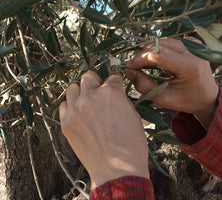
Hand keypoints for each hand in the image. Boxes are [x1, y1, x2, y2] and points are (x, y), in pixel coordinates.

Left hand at [59, 71, 148, 188]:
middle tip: (99, 91)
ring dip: (81, 92)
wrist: (117, 170)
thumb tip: (114, 95)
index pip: (112, 77)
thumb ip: (121, 100)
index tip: (115, 85)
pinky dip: (71, 106)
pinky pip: (64, 105)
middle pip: (88, 76)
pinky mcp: (66, 122)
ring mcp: (76, 109)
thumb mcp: (133, 115)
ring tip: (86, 102)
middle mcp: (91, 96)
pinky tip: (78, 114)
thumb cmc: (131, 144)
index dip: (115, 81)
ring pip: (72, 87)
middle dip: (96, 82)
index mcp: (111, 93)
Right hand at [125, 38, 218, 128]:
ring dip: (149, 51)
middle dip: (143, 55)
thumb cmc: (185, 100)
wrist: (207, 96)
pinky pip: (169, 41)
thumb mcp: (162, 98)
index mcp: (190, 67)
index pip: (158, 54)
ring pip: (162, 41)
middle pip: (159, 45)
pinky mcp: (193, 42)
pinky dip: (159, 49)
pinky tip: (157, 61)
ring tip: (144, 65)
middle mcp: (194, 51)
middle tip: (134, 67)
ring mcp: (195, 44)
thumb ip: (143, 85)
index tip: (129, 67)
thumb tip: (127, 69)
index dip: (140, 59)